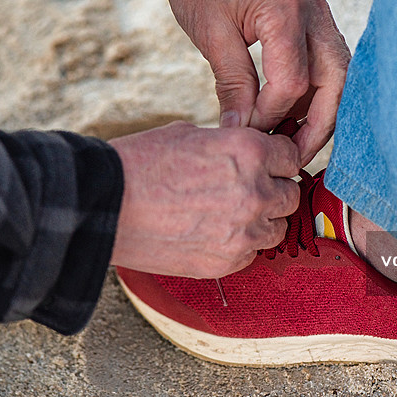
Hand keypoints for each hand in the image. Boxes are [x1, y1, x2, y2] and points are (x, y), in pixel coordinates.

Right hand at [108, 122, 299, 277]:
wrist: (105, 205)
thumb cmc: (139, 163)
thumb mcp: (189, 134)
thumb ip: (228, 144)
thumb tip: (245, 153)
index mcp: (248, 151)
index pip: (292, 157)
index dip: (277, 159)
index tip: (267, 165)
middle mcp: (255, 191)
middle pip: (291, 194)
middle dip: (273, 190)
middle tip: (247, 189)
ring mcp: (244, 231)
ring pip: (277, 228)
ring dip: (262, 220)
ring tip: (229, 213)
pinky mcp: (228, 262)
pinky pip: (252, 253)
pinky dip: (240, 245)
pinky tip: (212, 232)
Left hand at [147, 0, 350, 165]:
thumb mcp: (211, 38)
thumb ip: (233, 87)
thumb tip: (241, 133)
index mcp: (286, 9)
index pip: (292, 83)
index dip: (271, 116)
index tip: (246, 133)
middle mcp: (313, 9)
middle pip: (336, 82)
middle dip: (319, 126)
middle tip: (293, 158)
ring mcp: (318, 13)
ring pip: (337, 77)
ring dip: (318, 112)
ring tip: (289, 140)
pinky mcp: (312, 20)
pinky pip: (323, 66)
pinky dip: (310, 94)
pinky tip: (288, 116)